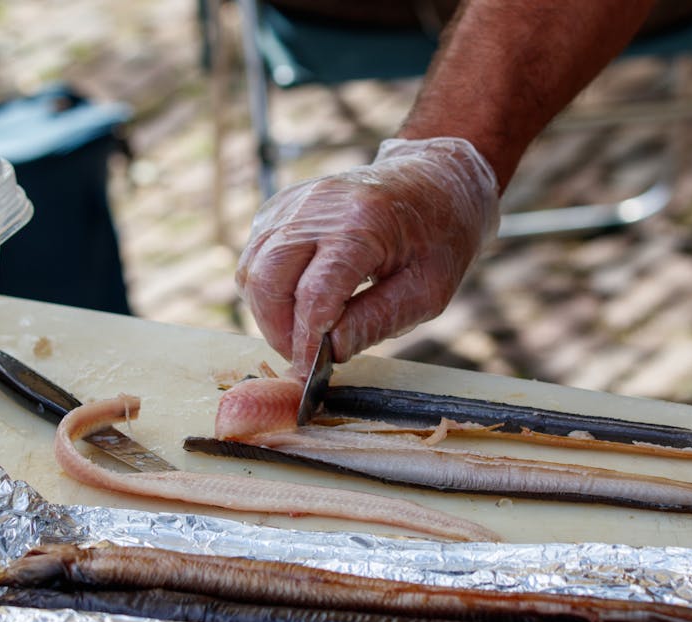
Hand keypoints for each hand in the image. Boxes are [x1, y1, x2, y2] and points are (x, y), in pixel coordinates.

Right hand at [235, 137, 498, 374]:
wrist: (433, 179)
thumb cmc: (439, 236)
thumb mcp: (428, 289)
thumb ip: (377, 320)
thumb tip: (330, 351)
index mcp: (364, 223)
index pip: (315, 293)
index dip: (307, 340)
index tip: (310, 373)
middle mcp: (319, 206)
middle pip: (267, 279)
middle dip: (278, 330)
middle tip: (303, 358)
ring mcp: (294, 202)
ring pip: (252, 270)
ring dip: (268, 313)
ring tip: (302, 334)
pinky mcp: (281, 207)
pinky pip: (255, 256)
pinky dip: (268, 289)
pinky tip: (299, 303)